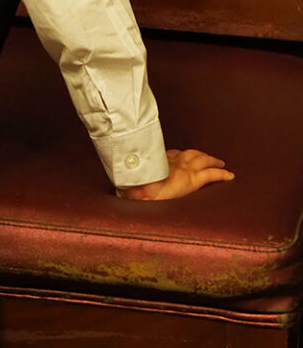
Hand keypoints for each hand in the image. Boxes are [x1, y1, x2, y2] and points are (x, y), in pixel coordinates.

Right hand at [117, 148, 234, 200]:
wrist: (137, 187)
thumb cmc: (130, 187)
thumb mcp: (127, 184)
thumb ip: (127, 186)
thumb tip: (117, 194)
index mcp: (157, 162)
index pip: (171, 155)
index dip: (178, 155)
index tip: (179, 156)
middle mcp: (172, 162)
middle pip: (189, 154)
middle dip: (198, 154)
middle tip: (205, 156)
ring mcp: (183, 169)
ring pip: (203, 161)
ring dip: (212, 160)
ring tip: (220, 162)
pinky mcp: (192, 180)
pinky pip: (211, 175)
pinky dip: (222, 174)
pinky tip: (230, 175)